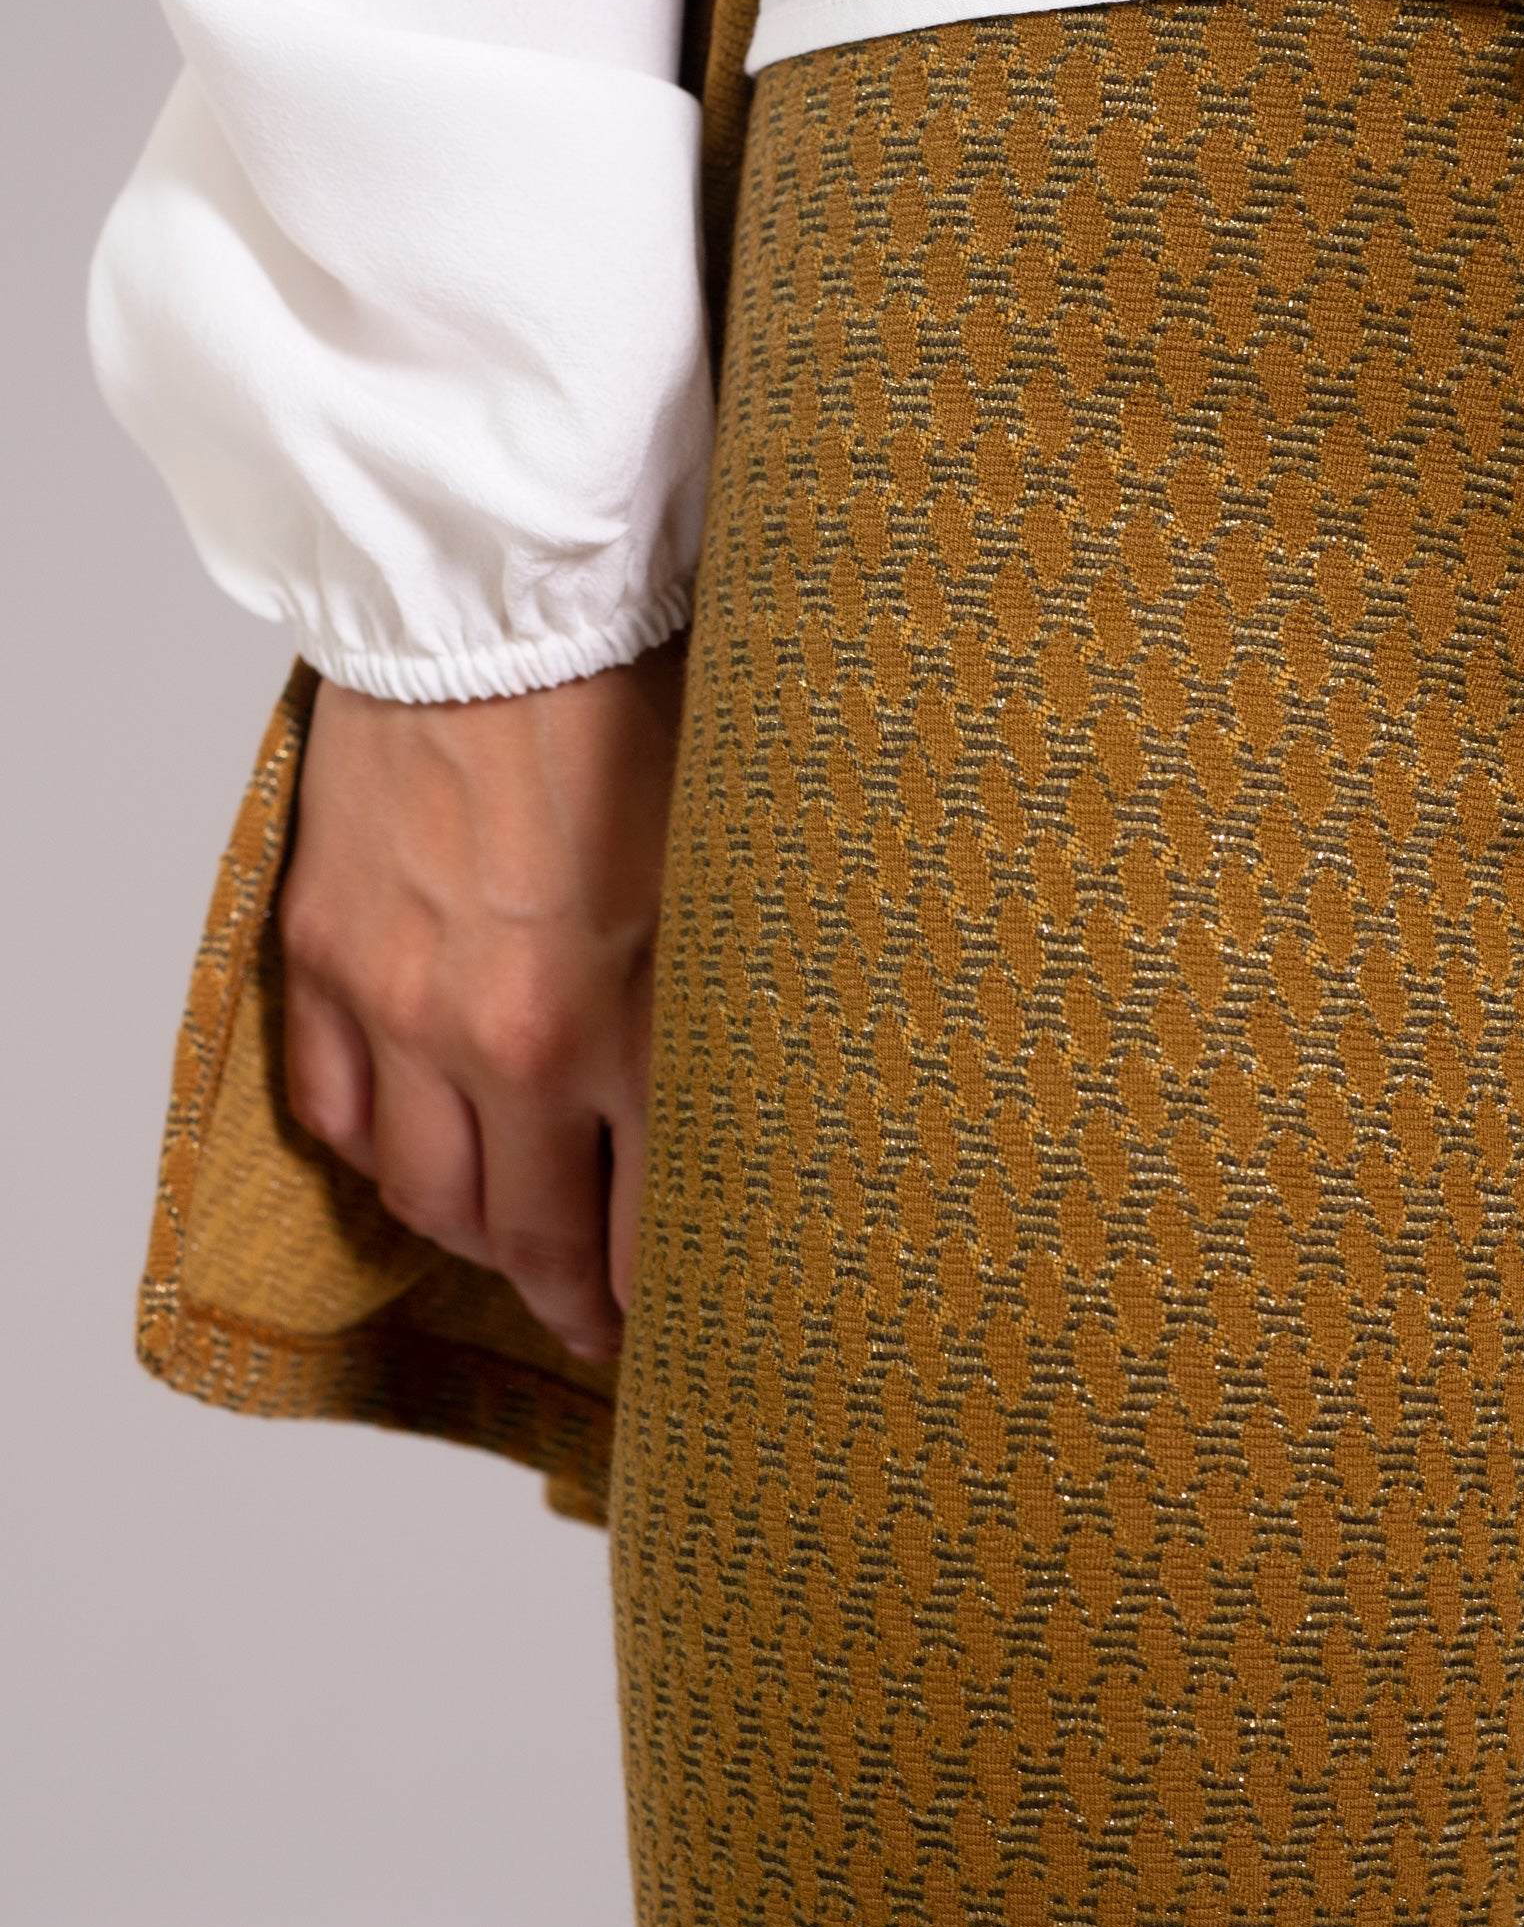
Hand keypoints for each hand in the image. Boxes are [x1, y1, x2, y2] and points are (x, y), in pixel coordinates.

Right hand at [278, 643, 684, 1362]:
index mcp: (627, 1022)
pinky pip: (333, 1109)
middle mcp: (503, 1040)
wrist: (503, 598)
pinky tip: (417, 1161)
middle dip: (572, 1299)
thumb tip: (797, 1089)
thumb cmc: (639, 703)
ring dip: (475, 1241)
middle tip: (598, 1325)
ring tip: (515, 1252)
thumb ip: (749, 997)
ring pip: (425, 1192)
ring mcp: (397, 1003)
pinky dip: (376, 1154)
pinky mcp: (323, 953)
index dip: (667, 1296)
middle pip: (531, 1235)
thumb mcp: (742, 866)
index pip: (652, 1227)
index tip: (684, 1328)